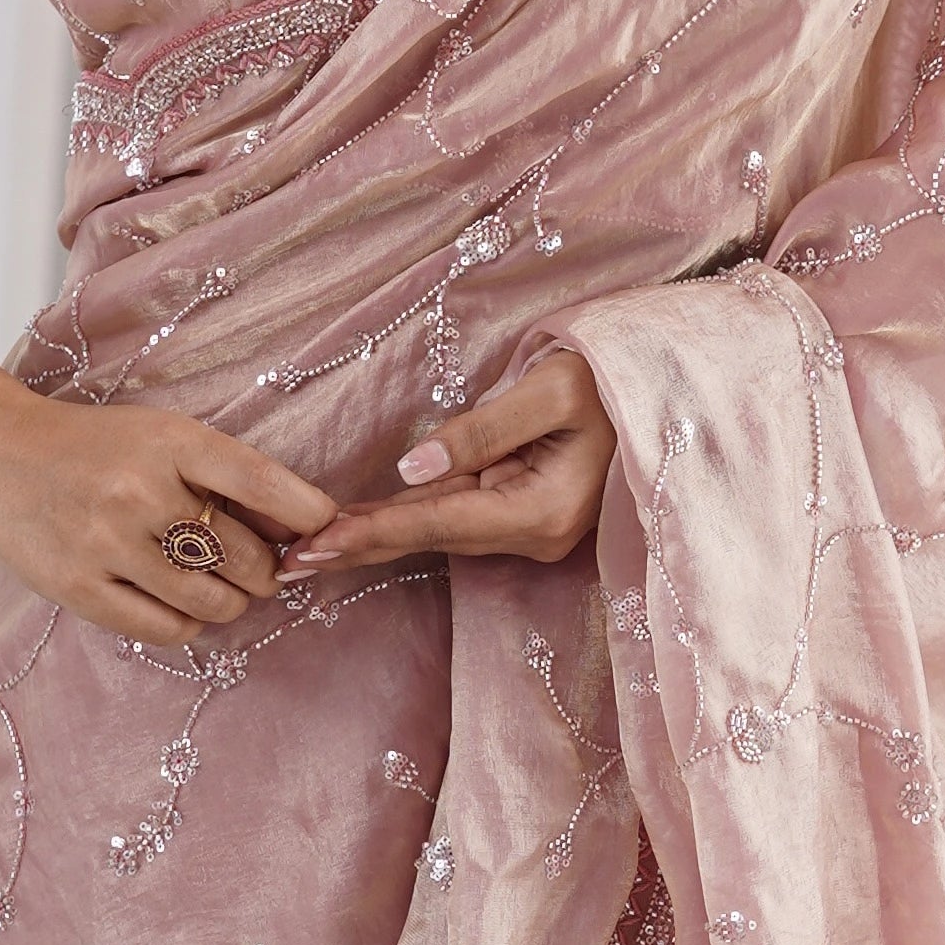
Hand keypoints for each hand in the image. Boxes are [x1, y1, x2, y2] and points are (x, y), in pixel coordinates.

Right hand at [0, 386, 335, 645]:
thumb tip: (301, 526)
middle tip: (257, 566)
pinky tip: (179, 601)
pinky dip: (189, 622)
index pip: (263, 484)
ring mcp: (108, 544)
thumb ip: (224, 474)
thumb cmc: (92, 445)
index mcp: (169, 442)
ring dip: (232, 601)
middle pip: (248, 558)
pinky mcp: (81, 589)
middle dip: (267, 570)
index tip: (324, 529)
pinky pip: (168, 628)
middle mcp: (140, 492)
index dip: (308, 515)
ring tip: (220, 585)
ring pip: (215, 602)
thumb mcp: (160, 435)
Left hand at [278, 346, 613, 581]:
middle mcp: (532, 534)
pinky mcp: (521, 513)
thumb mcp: (551, 390)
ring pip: (434, 529)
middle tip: (284, 564)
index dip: (371, 532)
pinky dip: (400, 520)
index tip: (312, 545)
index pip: (437, 522)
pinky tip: (354, 527)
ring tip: (303, 548)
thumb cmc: (612, 380)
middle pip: (428, 538)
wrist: (660, 392)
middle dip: (356, 547)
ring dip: (370, 536)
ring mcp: (528, 529)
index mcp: (540, 511)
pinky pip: (450, 514)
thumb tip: (412, 469)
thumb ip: (483, 430)